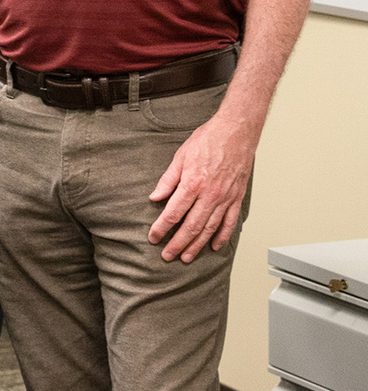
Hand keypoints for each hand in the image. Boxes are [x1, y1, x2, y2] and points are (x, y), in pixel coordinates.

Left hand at [148, 114, 257, 262]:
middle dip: (177, 243)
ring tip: (186, 257)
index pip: (173, 212)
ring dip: (197, 245)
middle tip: (167, 256)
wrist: (235, 132)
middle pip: (191, 226)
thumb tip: (154, 197)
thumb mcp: (180, 156)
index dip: (162, 227)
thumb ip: (167, 180)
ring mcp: (225, 198)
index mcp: (193, 183)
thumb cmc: (207, 140)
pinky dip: (221, 236)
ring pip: (209, 228)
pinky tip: (213, 246)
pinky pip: (229, 222)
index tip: (153, 237)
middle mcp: (210, 195)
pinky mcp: (236, 198)